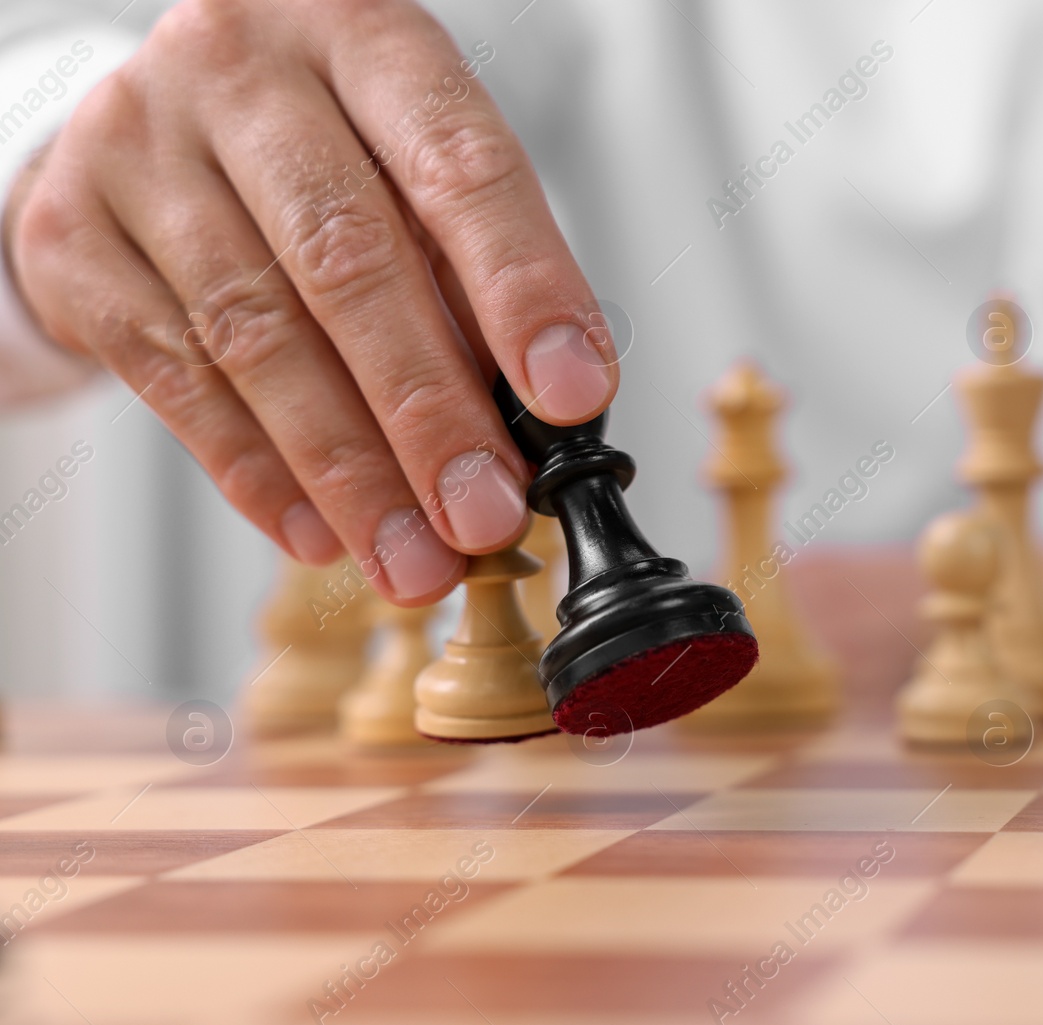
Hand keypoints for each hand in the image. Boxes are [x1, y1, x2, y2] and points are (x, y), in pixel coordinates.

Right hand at [1, 0, 618, 603]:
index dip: (522, 289)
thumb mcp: (413, 173)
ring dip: (349, 471)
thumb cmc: (326, 151)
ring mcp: (142, 147)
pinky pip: (177, 378)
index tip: (569, 398)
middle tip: (485, 514)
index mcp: (361, 36)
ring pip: (257, 335)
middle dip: (429, 413)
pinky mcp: (76, 235)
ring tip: (415, 557)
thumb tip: (545, 418)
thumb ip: (475, 275)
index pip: (458, 165)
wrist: (156, 125)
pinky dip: (258, 472)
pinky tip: (321, 534)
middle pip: (348, 262)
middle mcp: (242, 71)